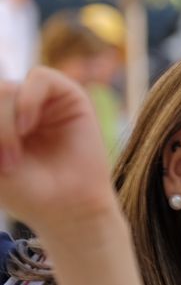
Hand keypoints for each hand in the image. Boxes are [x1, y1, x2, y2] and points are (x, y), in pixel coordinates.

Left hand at [0, 70, 119, 235]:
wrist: (66, 208)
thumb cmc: (24, 189)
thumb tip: (1, 90)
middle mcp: (15, 105)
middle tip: (5, 162)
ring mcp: (40, 98)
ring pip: (6, 88)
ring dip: (4, 122)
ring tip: (14, 153)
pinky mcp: (69, 95)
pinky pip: (40, 77)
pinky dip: (27, 101)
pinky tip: (28, 126)